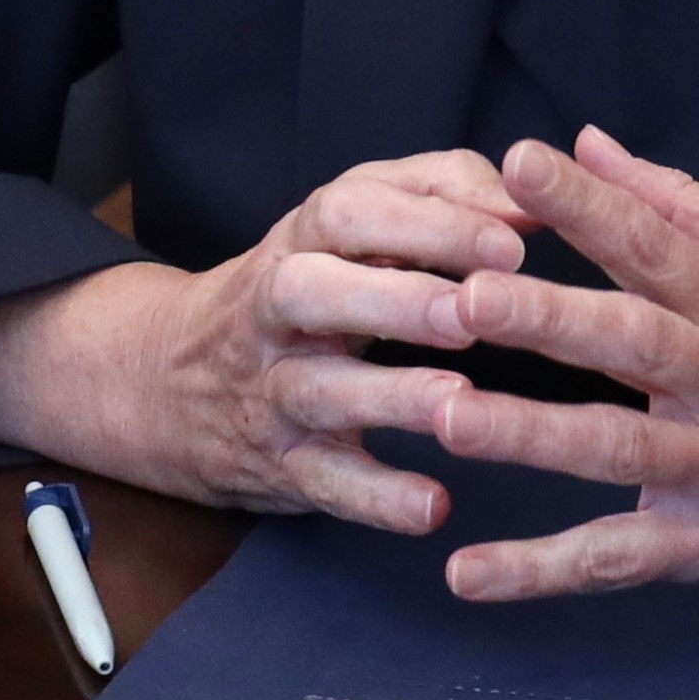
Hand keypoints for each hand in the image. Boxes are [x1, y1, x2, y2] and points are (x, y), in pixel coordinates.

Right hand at [0, 152, 545, 531]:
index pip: (349, 212)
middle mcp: (275, 309)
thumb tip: (534, 201)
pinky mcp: (279, 463)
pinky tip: (434, 506)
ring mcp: (271, 389)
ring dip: (390, 397)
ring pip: (318, 391)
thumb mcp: (354, 223)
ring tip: (458, 400)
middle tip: (473, 312)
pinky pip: (323, 483)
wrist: (165, 380)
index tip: (510, 243)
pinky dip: (376, 498)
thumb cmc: (308, 283)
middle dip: (395, 301)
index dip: (427, 224)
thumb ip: (443, 193)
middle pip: (313, 292)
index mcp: (303, 239)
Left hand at [426, 129, 698, 607]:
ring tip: (447, 418)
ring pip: (617, 451)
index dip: (592, 205)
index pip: (659, 245)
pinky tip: (465, 573)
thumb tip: (590, 141)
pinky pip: (616, 559)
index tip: (522, 162)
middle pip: (635, 343)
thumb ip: (684, 206)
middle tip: (467, 297)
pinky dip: (541, 572)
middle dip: (550, 319)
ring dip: (529, 437)